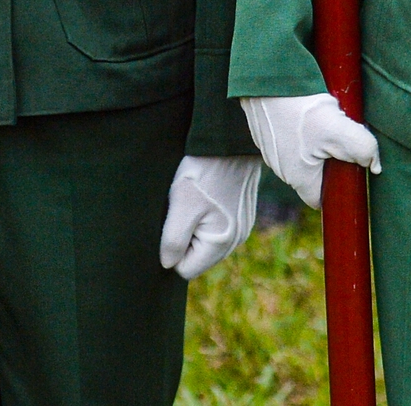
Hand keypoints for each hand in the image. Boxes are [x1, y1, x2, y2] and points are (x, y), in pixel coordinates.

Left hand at [158, 155, 260, 278]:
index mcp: (221, 243)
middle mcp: (237, 240)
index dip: (172, 249)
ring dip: (195, 227)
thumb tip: (168, 264)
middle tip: (184, 209)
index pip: (185, 269)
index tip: (174, 221)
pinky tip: (206, 196)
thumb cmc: (204, 172)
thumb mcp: (181, 206)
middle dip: (185, 238)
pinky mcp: (242, 215)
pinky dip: (207, 217)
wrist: (230, 141)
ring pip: (206, 243)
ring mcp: (242, 227)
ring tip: (195, 200)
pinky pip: (217, 229)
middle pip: (197, 257)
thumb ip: (173, 241)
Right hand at [239, 94, 380, 209]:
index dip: (340, 188)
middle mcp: (281, 169)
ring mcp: (272, 150)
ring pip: (304, 154)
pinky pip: (291, 137)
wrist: (264, 79)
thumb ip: (362, 149)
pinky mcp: (267, 131)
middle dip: (332, 159)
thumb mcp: (338, 129)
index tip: (352, 168)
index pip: (322, 198)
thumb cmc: (299, 108)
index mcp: (298, 178)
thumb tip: (374, 165)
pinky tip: (309, 108)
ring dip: (318, 140)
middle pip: (315, 174)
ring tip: (327, 117)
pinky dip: (303, 127)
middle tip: (343, 135)